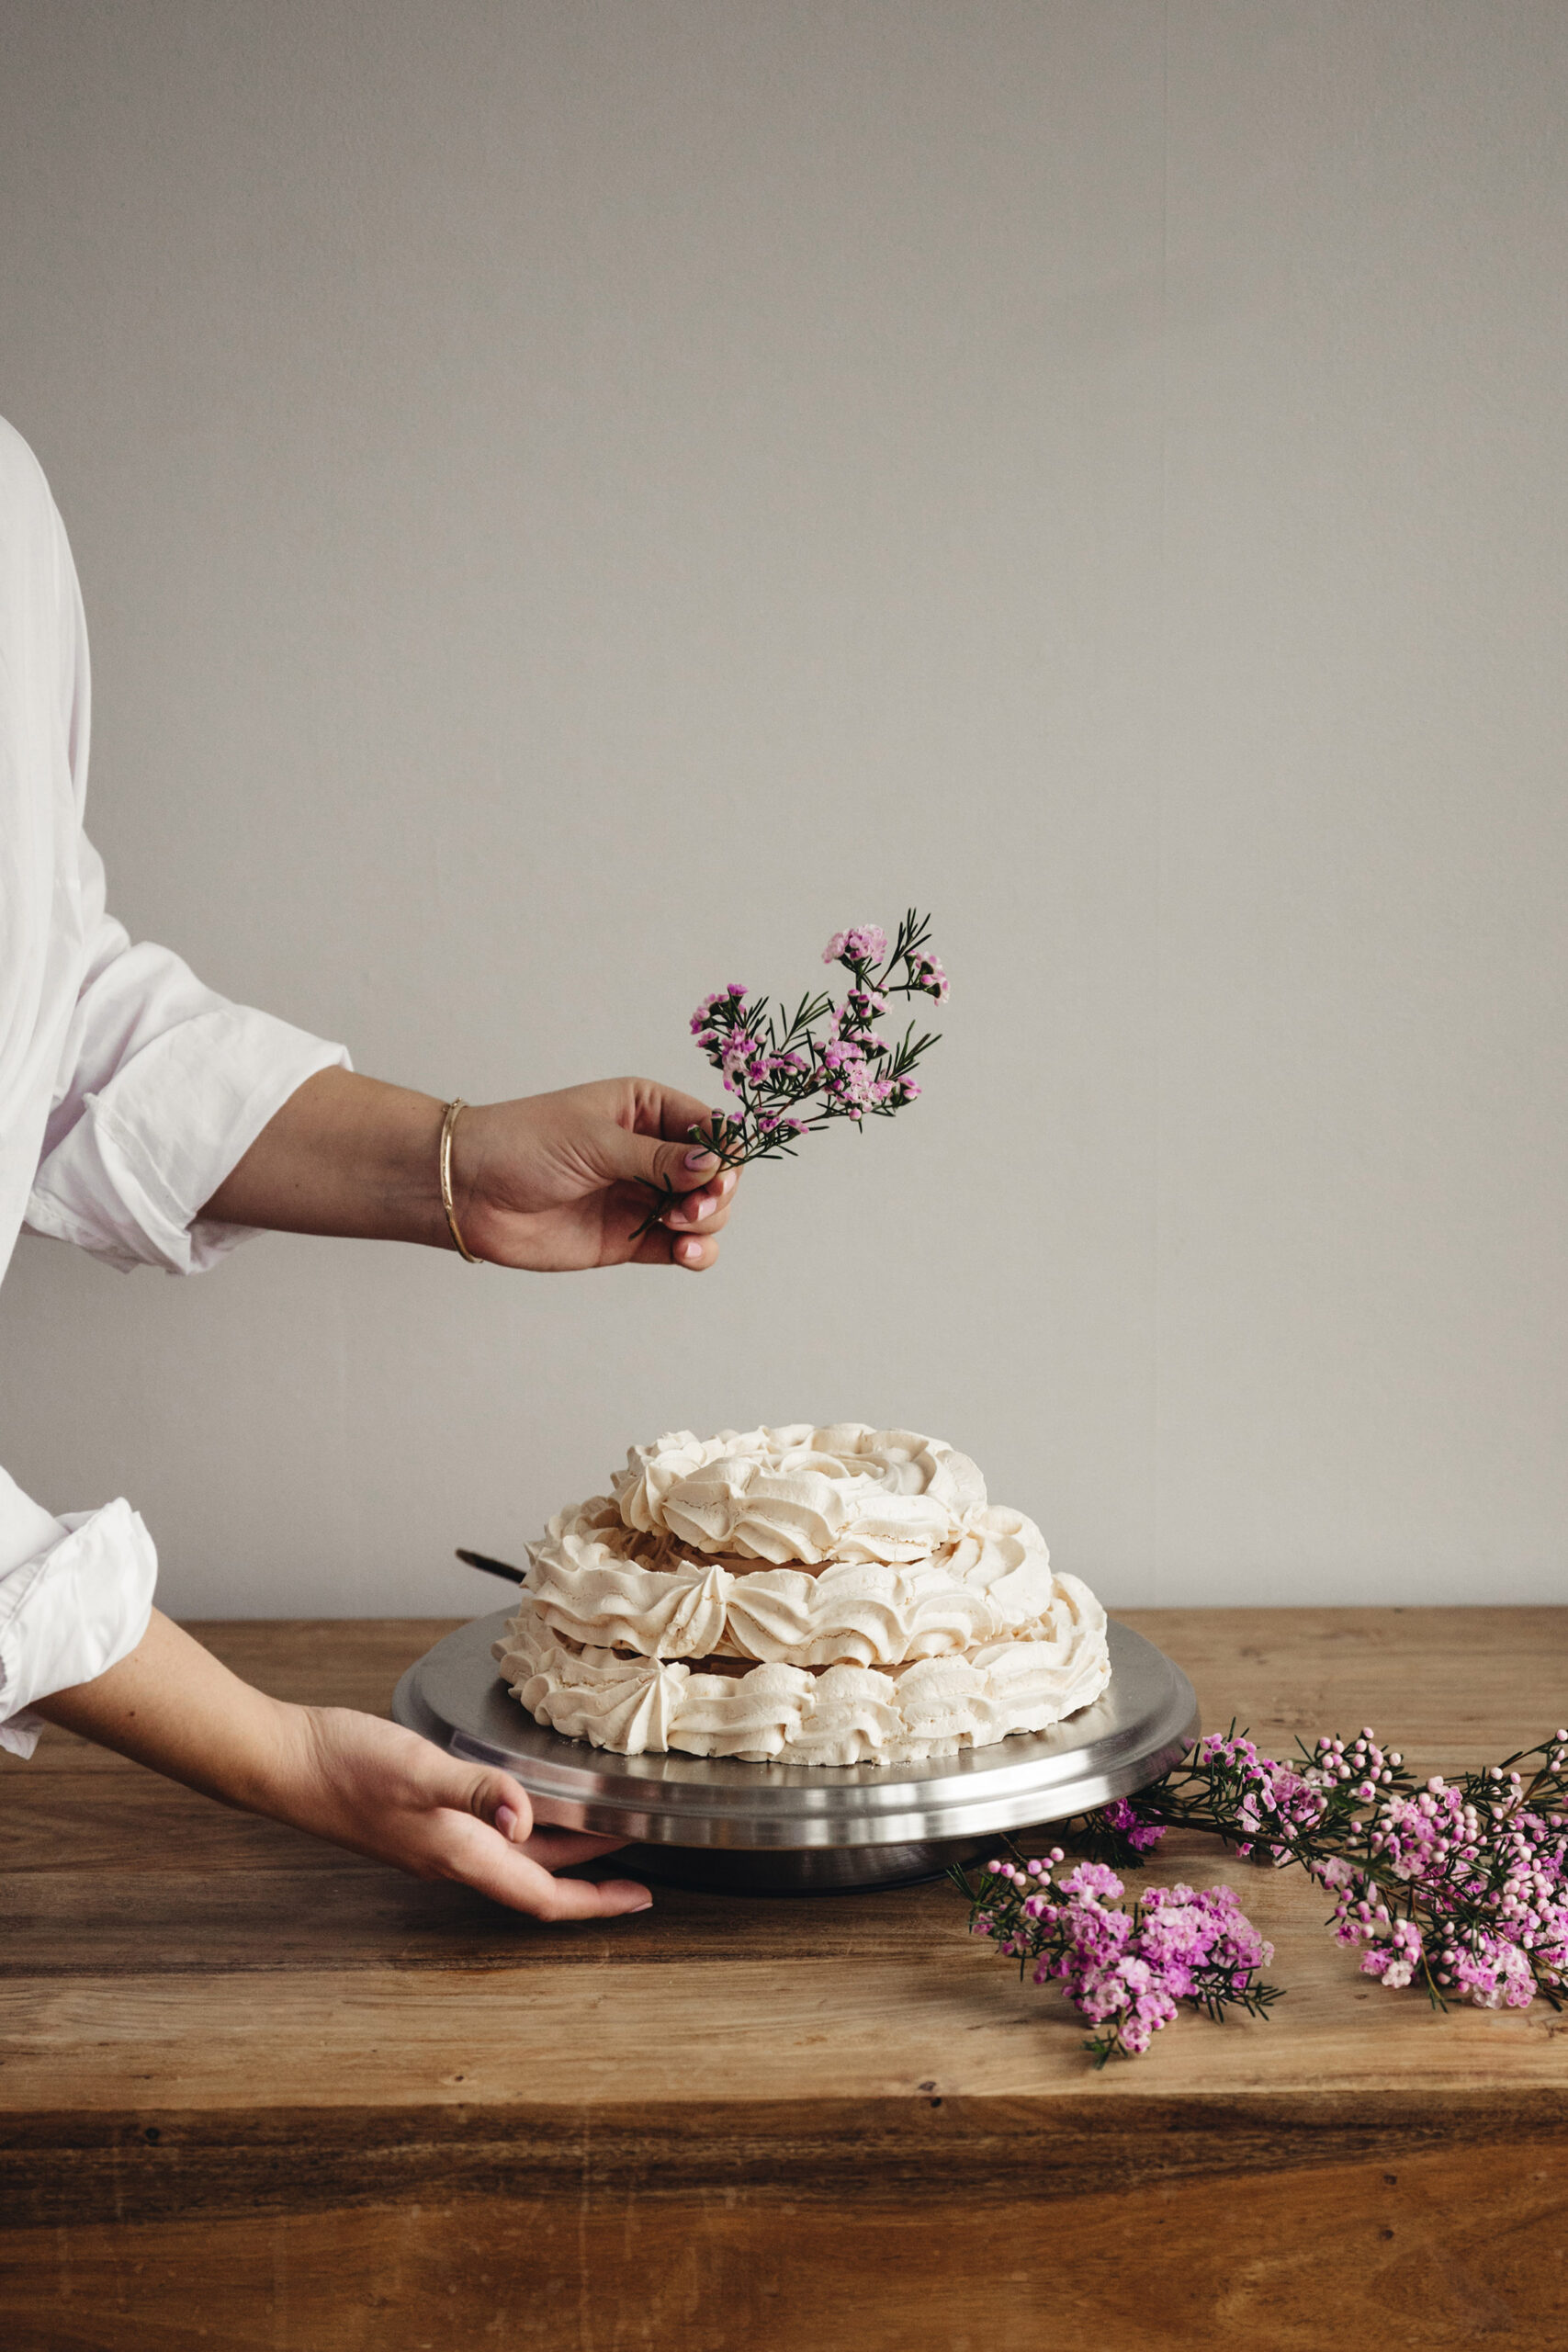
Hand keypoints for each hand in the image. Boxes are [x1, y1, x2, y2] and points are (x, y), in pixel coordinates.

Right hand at [35, 1609, 651, 1922]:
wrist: (283, 1762)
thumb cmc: (343, 1767)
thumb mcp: (418, 1769)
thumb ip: (475, 1789)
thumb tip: (523, 1819)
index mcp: (461, 1855)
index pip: (543, 1895)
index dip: (596, 1903)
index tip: (641, 1900)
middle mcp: (452, 1856)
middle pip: (537, 1879)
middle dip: (590, 1876)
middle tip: (637, 1863)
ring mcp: (433, 1839)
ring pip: (513, 1855)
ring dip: (561, 1848)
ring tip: (602, 1827)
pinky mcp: (419, 1817)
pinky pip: (487, 1831)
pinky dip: (522, 1821)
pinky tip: (526, 1795)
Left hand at [450, 1076, 740, 1270]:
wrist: (469, 1191)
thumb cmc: (523, 1144)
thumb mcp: (596, 1140)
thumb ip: (658, 1157)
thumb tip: (714, 1165)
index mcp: (647, 1109)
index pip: (711, 1128)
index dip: (725, 1152)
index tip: (717, 1172)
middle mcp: (652, 1152)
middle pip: (716, 1175)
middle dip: (717, 1192)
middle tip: (692, 1206)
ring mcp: (642, 1196)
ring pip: (705, 1213)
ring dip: (706, 1223)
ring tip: (679, 1226)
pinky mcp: (629, 1239)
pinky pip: (680, 1247)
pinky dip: (694, 1253)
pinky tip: (684, 1253)